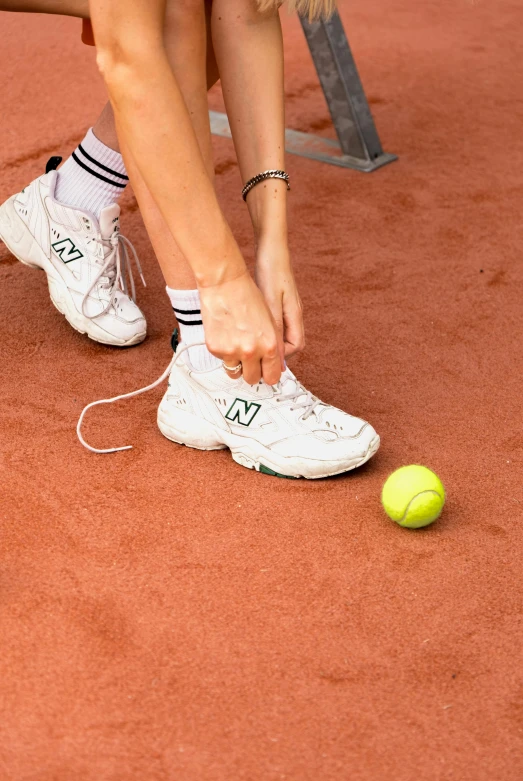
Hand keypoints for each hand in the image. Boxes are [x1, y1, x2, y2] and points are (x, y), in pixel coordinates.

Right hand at [199, 271, 282, 384]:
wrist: (224, 284)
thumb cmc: (248, 297)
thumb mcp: (270, 322)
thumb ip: (273, 346)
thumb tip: (276, 367)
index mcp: (269, 346)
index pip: (271, 377)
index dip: (268, 375)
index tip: (265, 372)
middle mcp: (251, 352)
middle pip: (252, 379)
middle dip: (252, 372)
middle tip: (249, 361)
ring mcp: (231, 351)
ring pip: (235, 373)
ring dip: (236, 364)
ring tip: (236, 346)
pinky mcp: (215, 348)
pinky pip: (221, 360)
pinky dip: (223, 351)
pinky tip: (225, 333)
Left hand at [255, 241, 304, 358]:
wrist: (270, 248)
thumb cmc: (271, 272)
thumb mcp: (271, 302)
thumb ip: (275, 328)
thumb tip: (276, 355)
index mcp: (295, 314)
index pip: (296, 345)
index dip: (283, 356)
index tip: (265, 359)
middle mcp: (293, 313)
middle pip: (288, 342)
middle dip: (274, 352)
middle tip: (254, 354)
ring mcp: (286, 307)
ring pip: (279, 333)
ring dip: (267, 342)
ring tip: (250, 343)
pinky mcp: (277, 301)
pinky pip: (273, 323)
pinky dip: (262, 330)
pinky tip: (249, 327)